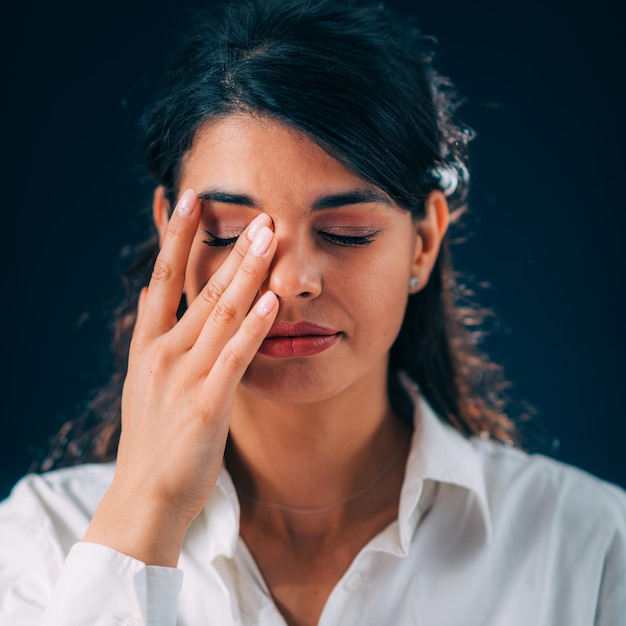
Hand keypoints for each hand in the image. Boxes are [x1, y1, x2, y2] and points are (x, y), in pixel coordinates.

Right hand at [84, 189, 277, 564]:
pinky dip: (253, 327)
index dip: (175, 238)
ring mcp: (184, 378)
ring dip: (247, 273)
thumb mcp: (147, 381)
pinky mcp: (207, 405)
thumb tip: (156, 294)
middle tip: (258, 213)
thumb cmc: (154, 440)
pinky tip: (272, 302)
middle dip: (231, 248)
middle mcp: (163, 354)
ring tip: (269, 238)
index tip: (189, 200)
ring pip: (220, 313)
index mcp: (148, 346)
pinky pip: (234, 357)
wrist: (144, 498)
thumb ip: (156, 336)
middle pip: (199, 289)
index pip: (162, 280)